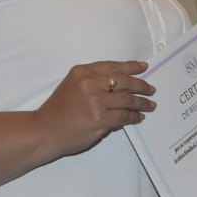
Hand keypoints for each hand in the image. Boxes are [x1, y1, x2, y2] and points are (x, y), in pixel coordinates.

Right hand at [37, 60, 155, 157]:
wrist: (45, 130)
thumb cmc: (58, 110)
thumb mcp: (72, 85)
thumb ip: (93, 81)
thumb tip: (120, 86)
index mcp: (83, 72)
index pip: (113, 66)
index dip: (131, 66)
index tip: (144, 67)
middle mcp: (90, 83)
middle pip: (124, 82)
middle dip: (141, 85)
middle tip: (151, 89)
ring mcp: (96, 102)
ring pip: (127, 100)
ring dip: (141, 103)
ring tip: (150, 105)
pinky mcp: (100, 119)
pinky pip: (123, 116)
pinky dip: (134, 117)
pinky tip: (138, 117)